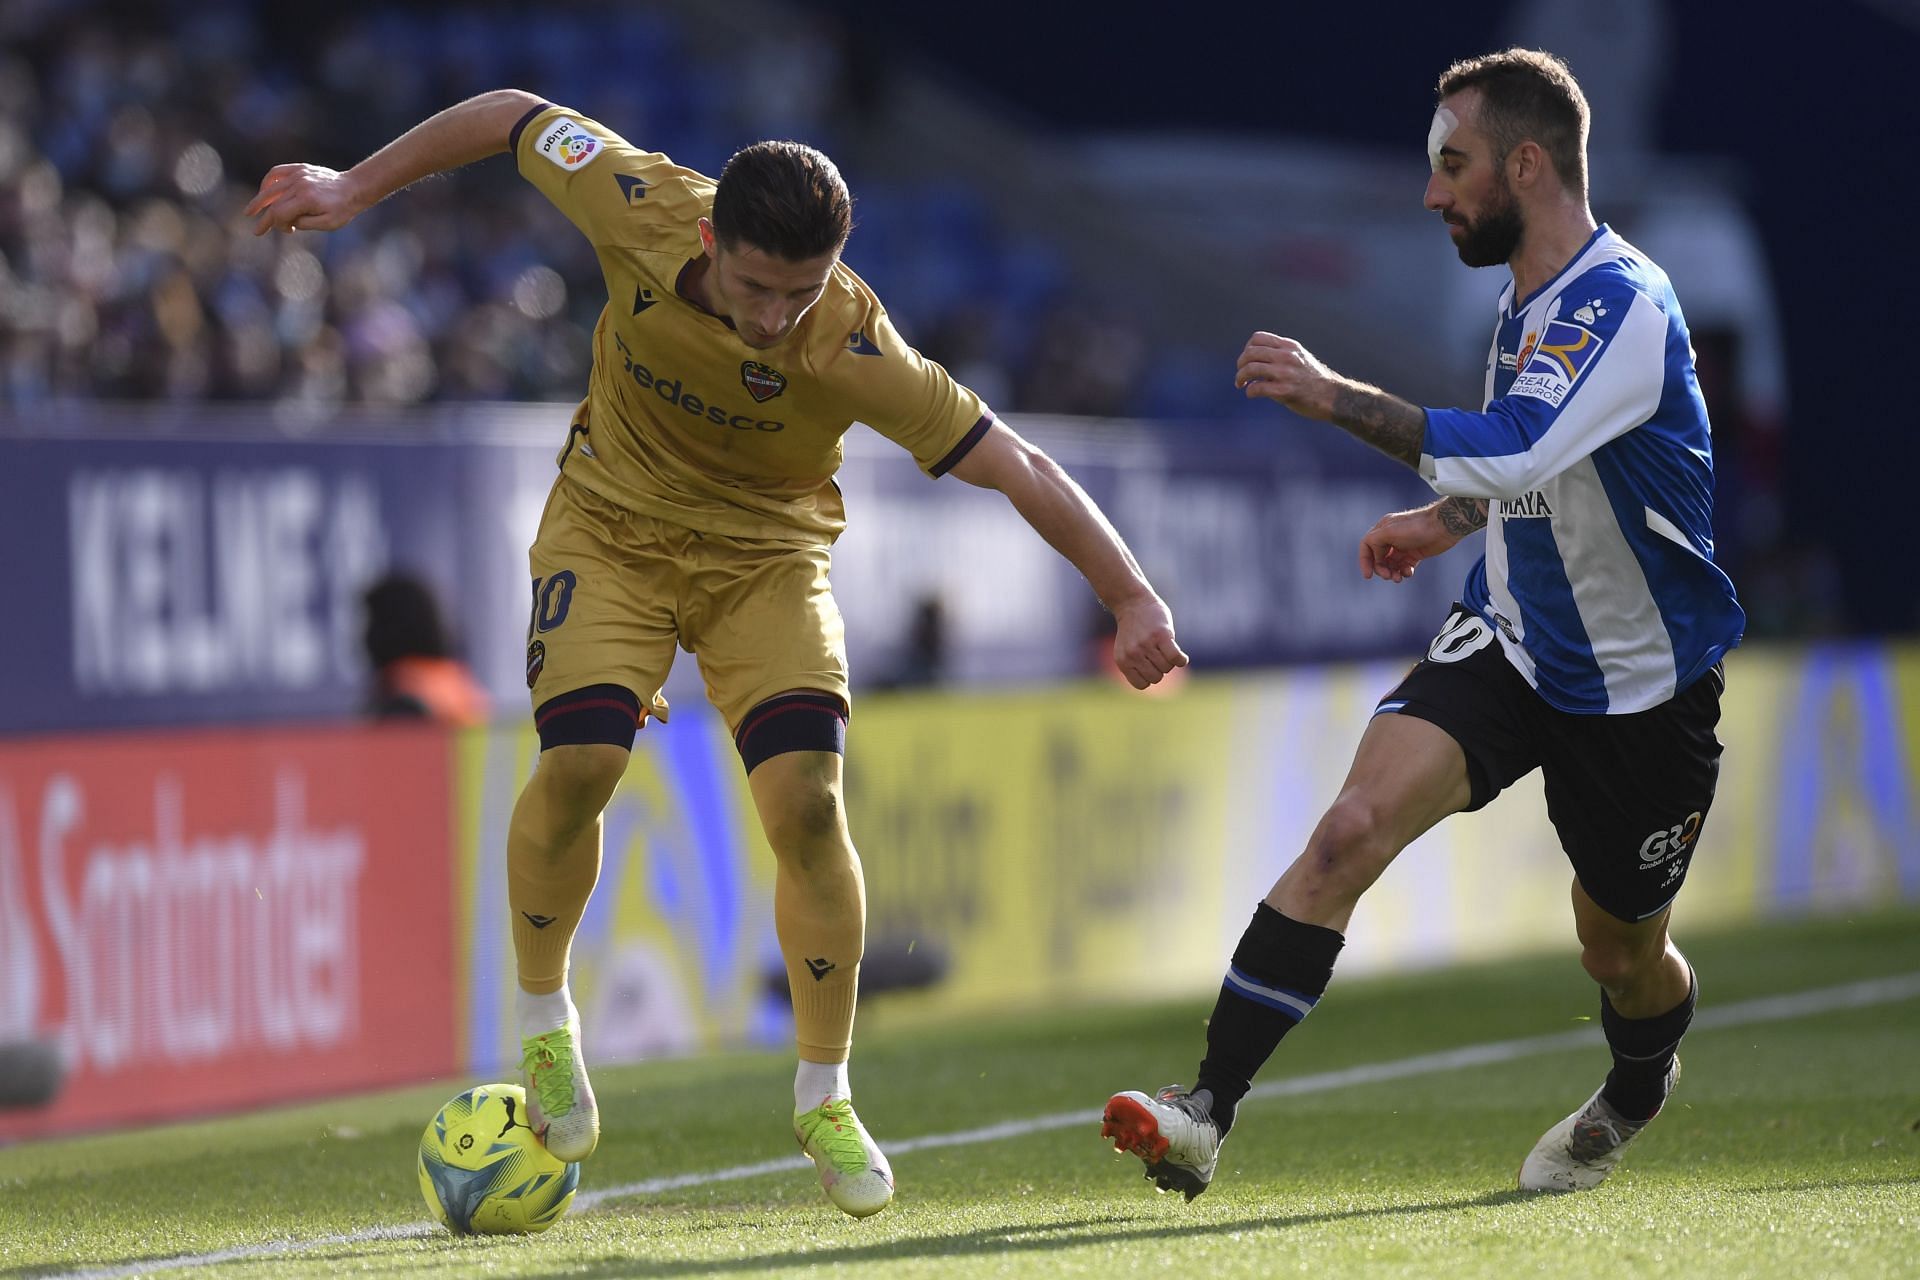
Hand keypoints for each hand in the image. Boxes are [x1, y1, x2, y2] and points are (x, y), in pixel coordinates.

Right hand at [246, 164, 367, 235]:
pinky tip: (265, 190)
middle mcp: (300, 184)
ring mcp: (299, 174)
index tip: (287, 231)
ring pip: (272, 186)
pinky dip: (268, 181)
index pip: (280, 212)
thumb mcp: (328, 224)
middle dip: (264, 217)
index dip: (277, 225)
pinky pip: (277, 172)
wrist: (354, 188)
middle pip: (273, 201)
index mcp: (306, 199)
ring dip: (260, 199)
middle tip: (256, 230)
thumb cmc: (343, 209)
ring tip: (251, 210)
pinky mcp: (300, 168)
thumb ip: (304, 224)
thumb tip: (287, 222)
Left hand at [1109, 595, 1189, 689]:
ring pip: (1167, 668)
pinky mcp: (1161, 635)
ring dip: (1170, 662)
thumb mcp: (1127, 651)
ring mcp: (1146, 645)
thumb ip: (1137, 666)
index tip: (1150, 666)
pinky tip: (1181, 657)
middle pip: (1157, 678)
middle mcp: (1133, 654)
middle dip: (1160, 669)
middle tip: (1158, 655)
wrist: (1132, 603)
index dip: (1150, 677)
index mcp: (1123, 661)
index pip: (1143, 685)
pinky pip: (1175, 657)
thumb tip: (1154, 681)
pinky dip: (1181, 660)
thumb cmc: (1133, 630)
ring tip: (1164, 649)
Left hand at [1234, 331, 1339, 418]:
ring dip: (1240, 377)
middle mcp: (1287, 356)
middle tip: (1240, 376)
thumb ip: (1280, 354)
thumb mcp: (1299, 358)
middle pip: (1250, 352)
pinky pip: (1258, 388)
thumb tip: (1255, 359)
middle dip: (1240, 364)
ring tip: (1241, 384)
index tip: (1247, 361)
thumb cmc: (1313, 380)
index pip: (1258, 338)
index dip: (1246, 349)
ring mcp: (1286, 373)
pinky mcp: (1285, 391)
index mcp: (1289, 347)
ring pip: (1251, 368)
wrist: (1332, 397)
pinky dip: (1250, 391)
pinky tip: (1252, 393)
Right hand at [1358, 505, 1466, 582]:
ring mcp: (1403, 546)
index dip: (1365, 561)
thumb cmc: (1417, 527)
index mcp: (1382, 530)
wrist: (1444, 527)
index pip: (1367, 547)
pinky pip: (1403, 567)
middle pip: (1378, 558)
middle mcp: (1391, 538)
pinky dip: (1404, 572)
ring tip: (1399, 578)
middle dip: (1381, 569)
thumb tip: (1373, 556)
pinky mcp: (1414, 554)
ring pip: (1391, 565)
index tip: (1368, 575)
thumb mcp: (1390, 531)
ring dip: (1392, 573)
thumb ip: (1374, 541)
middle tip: (1389, 576)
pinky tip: (1408, 572)